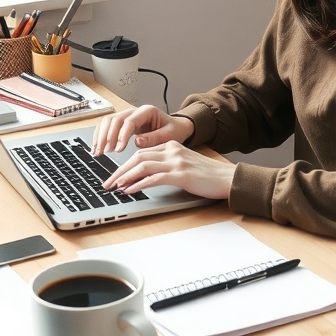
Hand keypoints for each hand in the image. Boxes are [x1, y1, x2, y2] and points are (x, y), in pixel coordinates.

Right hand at [92, 105, 193, 155]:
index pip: (129, 121)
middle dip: (107, 136)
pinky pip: (107, 125)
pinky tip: (97, 148)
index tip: (118, 149)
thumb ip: (154, 138)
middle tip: (105, 152)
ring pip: (108, 121)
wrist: (175, 127)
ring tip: (98, 152)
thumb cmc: (173, 130)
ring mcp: (127, 115)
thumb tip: (137, 141)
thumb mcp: (169, 135)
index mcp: (147, 111)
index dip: (122, 135)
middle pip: (115, 119)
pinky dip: (100, 136)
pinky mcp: (122, 122)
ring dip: (101, 136)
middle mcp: (135, 111)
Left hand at [102, 140, 235, 201]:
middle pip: (138, 157)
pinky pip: (154, 177)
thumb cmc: (207, 175)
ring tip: (115, 187)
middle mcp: (172, 150)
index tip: (114, 176)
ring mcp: (176, 161)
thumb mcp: (185, 164)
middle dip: (119, 171)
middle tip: (107, 183)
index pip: (141, 152)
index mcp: (172, 146)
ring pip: (142, 165)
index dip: (125, 164)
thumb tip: (146, 176)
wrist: (227, 178)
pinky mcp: (181, 174)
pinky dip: (138, 184)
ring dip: (125, 177)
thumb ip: (167, 165)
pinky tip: (130, 190)